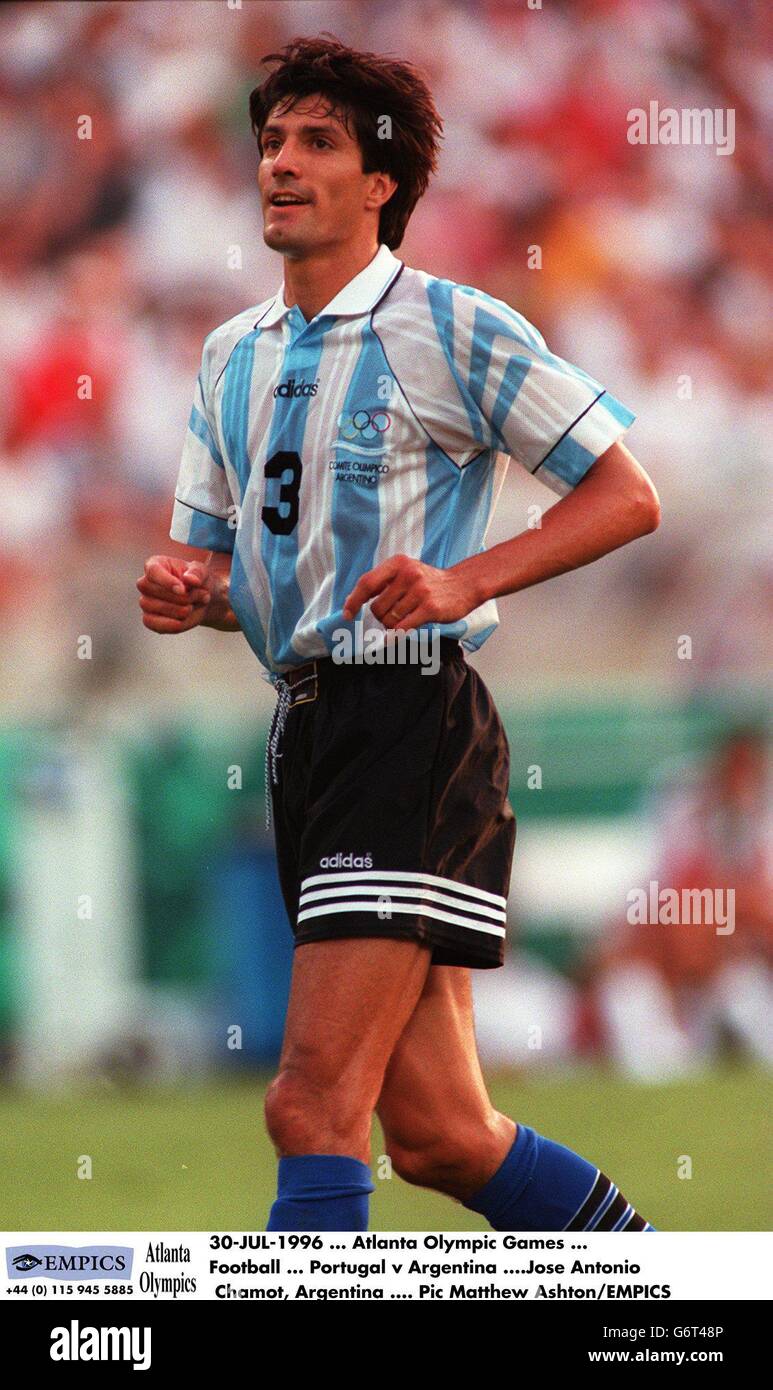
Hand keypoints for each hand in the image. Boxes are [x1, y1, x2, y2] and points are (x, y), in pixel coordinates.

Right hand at [136, 555, 212, 633]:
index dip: (167, 581)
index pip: (154, 572)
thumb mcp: (202, 572)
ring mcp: (145, 602)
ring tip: (195, 605)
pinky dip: (174, 624)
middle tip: (202, 594)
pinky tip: (185, 618)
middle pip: (159, 592)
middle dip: (185, 597)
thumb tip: (189, 579)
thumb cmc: (197, 581)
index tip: (182, 589)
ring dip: (184, 610)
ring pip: (160, 609)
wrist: (200, 600)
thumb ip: (197, 573)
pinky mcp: (148, 620)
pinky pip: (156, 625)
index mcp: (154, 564)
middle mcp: (145, 583)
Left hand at [342, 554, 480, 631]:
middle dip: (381, 617)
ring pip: (390, 620)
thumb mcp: (406, 571)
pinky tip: (393, 639)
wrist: (464, 584)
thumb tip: (352, 599)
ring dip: (393, 626)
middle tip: (394, 616)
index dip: (354, 601)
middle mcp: (408, 574)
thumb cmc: (430, 581)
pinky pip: (403, 628)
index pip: (366, 583)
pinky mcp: (430, 607)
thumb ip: (382, 582)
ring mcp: (420, 591)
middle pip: (377, 607)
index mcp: (398, 563)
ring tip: (406, 619)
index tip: (348, 614)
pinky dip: (394, 637)